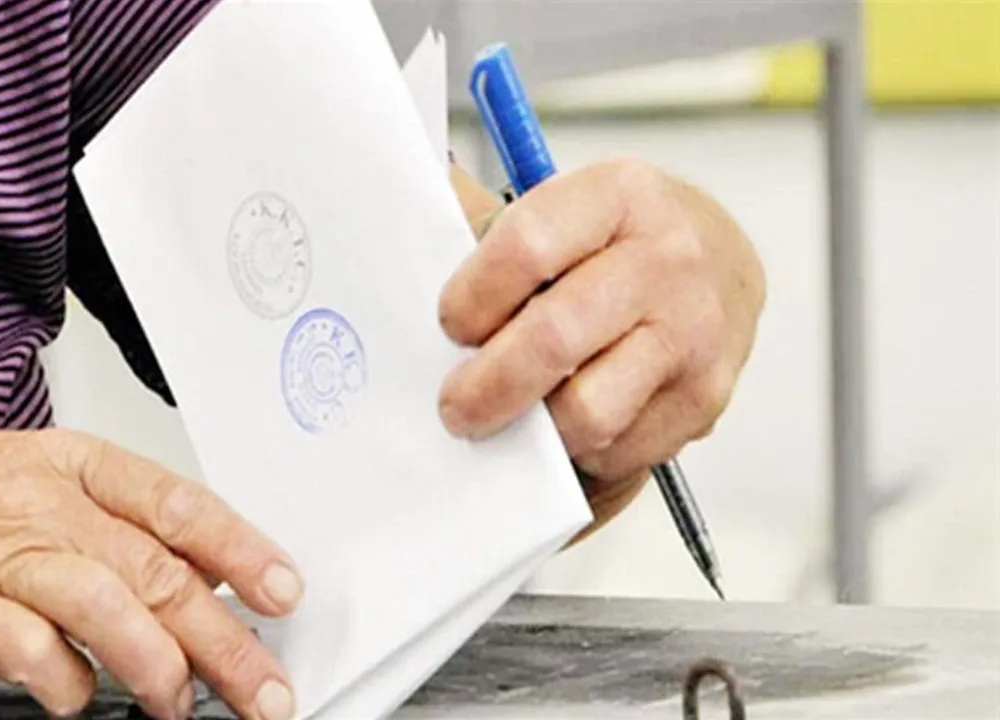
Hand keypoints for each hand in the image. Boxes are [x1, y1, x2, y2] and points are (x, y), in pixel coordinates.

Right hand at [0, 425, 300, 719]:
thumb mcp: (49, 476)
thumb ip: (128, 523)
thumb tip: (213, 572)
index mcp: (82, 468)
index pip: (179, 505)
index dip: (240, 549)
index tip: (283, 590)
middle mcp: (50, 508)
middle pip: (156, 572)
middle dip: (223, 638)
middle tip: (265, 686)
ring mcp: (5, 558)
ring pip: (102, 605)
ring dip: (153, 663)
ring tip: (179, 702)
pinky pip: (28, 651)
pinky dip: (65, 681)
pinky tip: (82, 698)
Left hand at [438, 158, 764, 530]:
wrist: (726, 267)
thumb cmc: (619, 242)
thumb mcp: (567, 207)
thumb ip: (489, 230)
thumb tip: (408, 257)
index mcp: (619, 195)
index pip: (526, 247)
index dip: (472, 297)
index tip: (449, 326)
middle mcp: (666, 260)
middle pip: (553, 339)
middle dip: (486, 386)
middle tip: (456, 404)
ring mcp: (693, 332)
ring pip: (587, 410)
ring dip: (538, 425)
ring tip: (522, 410)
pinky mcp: (705, 397)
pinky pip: (619, 449)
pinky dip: (582, 448)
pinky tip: (575, 415)